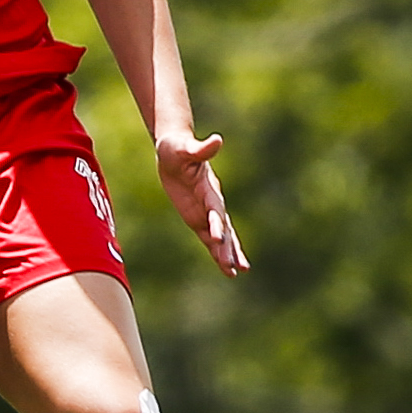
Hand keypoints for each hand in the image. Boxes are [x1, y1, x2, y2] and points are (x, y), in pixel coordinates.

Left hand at [156, 130, 248, 277]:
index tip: (219, 239)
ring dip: (227, 255)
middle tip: (235, 267)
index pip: (215, 209)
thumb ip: (200, 149)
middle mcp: (212, 203)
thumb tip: (217, 140)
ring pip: (220, 238)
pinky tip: (226, 268)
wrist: (175, 151)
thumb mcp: (184, 148)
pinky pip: (208, 239)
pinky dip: (217, 253)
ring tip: (236, 273)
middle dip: (227, 247)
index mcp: (208, 188)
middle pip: (223, 229)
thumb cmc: (177, 148)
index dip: (217, 223)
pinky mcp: (198, 219)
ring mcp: (206, 213)